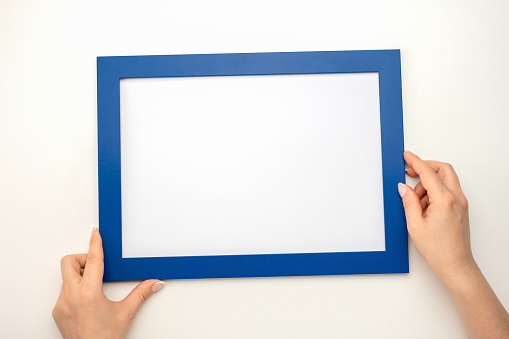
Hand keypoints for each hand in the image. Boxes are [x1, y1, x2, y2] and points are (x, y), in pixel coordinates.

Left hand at [52, 228, 163, 338]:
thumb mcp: (125, 314)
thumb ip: (141, 294)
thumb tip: (154, 283)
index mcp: (89, 293)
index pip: (92, 260)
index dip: (95, 243)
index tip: (95, 233)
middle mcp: (71, 296)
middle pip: (69, 262)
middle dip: (82, 259)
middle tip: (95, 265)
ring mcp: (61, 305)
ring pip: (65, 277)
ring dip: (79, 275)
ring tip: (94, 285)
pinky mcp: (57, 312)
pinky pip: (63, 292)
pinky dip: (74, 290)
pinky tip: (87, 300)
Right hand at [398, 151, 508, 337]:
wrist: (455, 264)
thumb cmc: (438, 249)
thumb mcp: (415, 225)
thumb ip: (408, 202)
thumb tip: (404, 188)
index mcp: (444, 200)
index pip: (428, 173)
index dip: (415, 162)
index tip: (406, 156)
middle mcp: (456, 198)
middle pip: (443, 169)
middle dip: (425, 167)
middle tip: (410, 172)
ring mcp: (461, 203)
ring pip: (445, 179)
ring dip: (429, 183)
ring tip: (416, 201)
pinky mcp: (460, 208)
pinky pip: (447, 190)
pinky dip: (435, 191)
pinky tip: (424, 206)